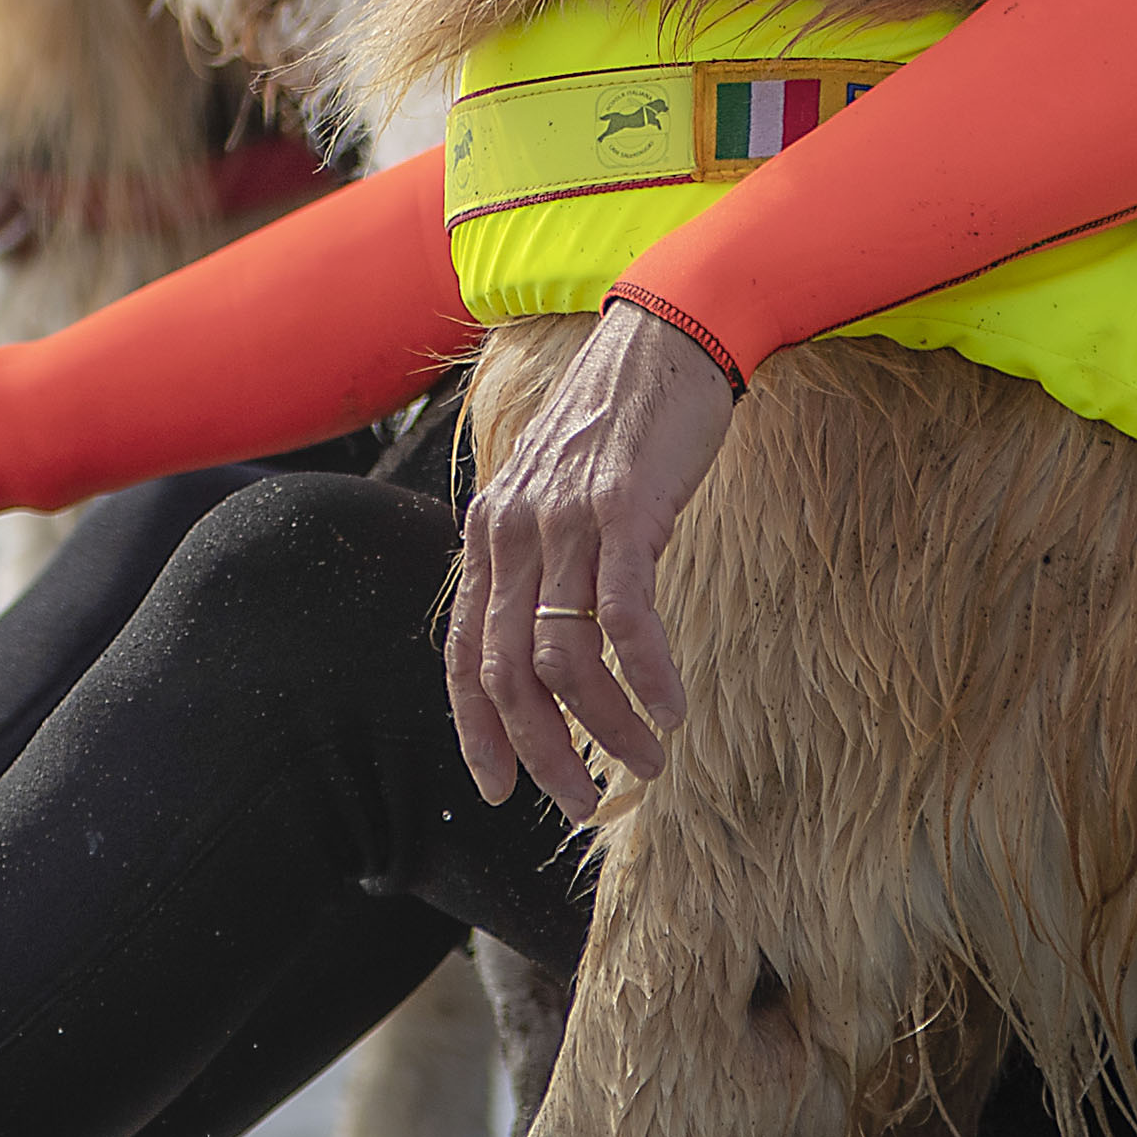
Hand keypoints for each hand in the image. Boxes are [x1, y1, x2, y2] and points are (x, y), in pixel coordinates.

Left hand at [446, 303, 736, 823]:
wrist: (667, 334)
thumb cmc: (622, 424)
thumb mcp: (557, 492)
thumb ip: (541, 558)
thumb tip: (551, 642)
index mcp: (490, 531)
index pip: (464, 652)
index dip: (477, 729)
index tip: (499, 789)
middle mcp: (513, 529)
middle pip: (508, 673)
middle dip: (542, 753)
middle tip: (582, 802)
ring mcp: (565, 519)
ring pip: (564, 657)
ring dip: (606, 727)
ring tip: (648, 761)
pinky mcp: (624, 509)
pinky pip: (624, 617)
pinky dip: (647, 676)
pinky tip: (672, 709)